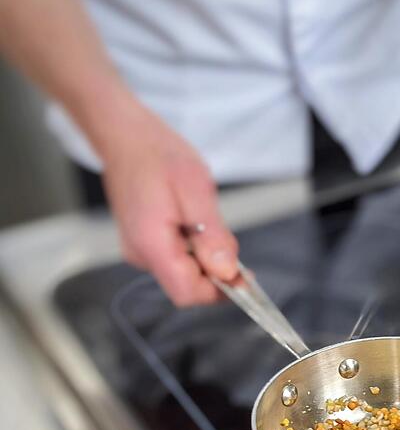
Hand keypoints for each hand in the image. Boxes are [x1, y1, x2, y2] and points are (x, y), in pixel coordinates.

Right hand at [95, 105, 238, 305]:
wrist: (126, 137)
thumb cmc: (158, 155)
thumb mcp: (196, 190)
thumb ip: (212, 236)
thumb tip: (227, 271)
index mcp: (151, 244)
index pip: (187, 292)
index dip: (219, 291)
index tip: (243, 278)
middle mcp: (140, 254)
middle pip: (186, 286)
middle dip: (214, 274)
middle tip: (230, 244)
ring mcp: (139, 250)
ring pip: (182, 273)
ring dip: (204, 259)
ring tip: (206, 223)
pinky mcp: (142, 243)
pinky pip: (174, 259)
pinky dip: (193, 250)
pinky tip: (193, 223)